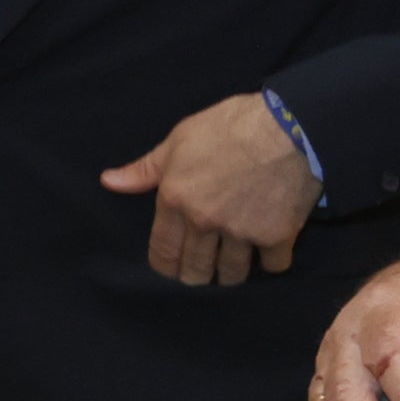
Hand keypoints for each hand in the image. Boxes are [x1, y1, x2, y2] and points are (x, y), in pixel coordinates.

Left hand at [100, 93, 321, 286]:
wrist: (290, 125)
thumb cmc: (232, 126)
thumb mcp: (180, 139)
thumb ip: (146, 168)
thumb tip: (108, 182)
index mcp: (175, 200)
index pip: (162, 252)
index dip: (167, 266)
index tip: (174, 267)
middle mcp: (204, 222)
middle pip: (195, 271)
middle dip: (197, 275)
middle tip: (204, 270)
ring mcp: (241, 232)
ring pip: (232, 274)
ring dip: (232, 273)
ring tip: (235, 266)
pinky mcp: (277, 235)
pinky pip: (273, 265)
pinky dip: (272, 262)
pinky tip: (270, 253)